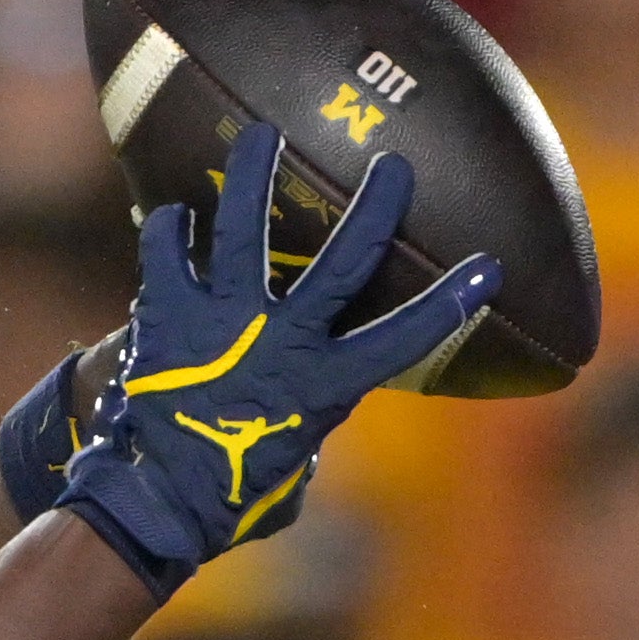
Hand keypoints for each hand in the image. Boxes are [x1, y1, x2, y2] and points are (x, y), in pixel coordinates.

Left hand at [55, 131, 493, 588]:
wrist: (151, 503)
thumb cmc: (229, 499)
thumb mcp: (291, 467)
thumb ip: (306, 421)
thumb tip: (306, 407)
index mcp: (321, 386)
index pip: (401, 340)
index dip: (448, 304)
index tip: (487, 268)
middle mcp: (280, 342)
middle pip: (339, 262)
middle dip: (373, 209)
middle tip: (392, 165)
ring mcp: (222, 320)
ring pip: (243, 227)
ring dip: (252, 176)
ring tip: (259, 136)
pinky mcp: (167, 312)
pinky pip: (167, 250)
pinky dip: (170, 230)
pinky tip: (173, 217)